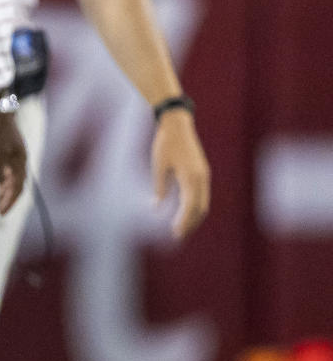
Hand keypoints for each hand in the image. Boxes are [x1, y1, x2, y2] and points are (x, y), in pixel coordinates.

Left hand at [0, 110, 26, 214]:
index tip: (0, 212)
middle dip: (9, 200)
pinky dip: (6, 185)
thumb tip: (0, 188)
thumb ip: (1, 168)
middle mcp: (22, 162)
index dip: (8, 201)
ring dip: (7, 194)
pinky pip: (12, 175)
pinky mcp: (14, 157)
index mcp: (20, 162)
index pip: (16, 188)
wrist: (3, 113)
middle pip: (18, 188)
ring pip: (15, 183)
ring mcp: (19, 159)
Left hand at [152, 109, 209, 239]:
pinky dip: (194, 206)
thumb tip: (156, 208)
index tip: (175, 234)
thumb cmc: (165, 144)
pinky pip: (201, 194)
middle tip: (177, 236)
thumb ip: (160, 188)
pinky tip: (185, 212)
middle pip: (200, 208)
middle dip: (190, 224)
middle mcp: (201, 178)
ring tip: (181, 228)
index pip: (190, 207)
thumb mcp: (159, 167)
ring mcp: (203, 175)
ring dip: (193, 217)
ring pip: (203, 202)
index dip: (184, 222)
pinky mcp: (202, 172)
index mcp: (191, 177)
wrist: (177, 124)